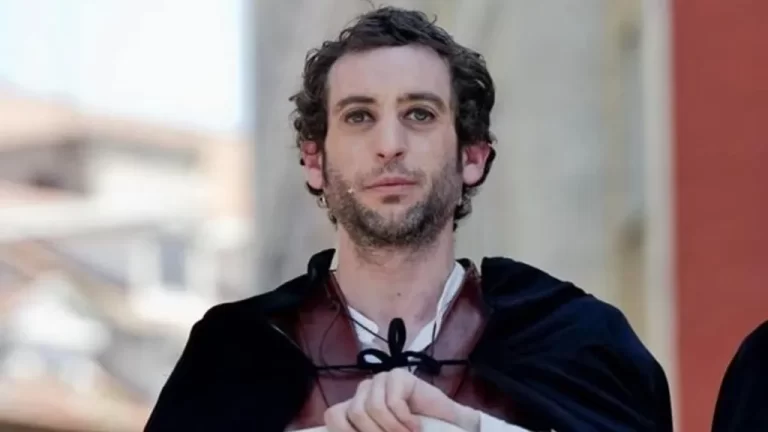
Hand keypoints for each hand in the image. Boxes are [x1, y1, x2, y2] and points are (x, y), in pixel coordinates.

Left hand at [324, 369, 479, 431]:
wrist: (449, 427)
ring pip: (372, 407)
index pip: (334, 416)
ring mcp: (381, 381)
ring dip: (392, 429)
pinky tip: (417, 427)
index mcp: (355, 409)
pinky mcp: (398, 375)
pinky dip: (405, 420)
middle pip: (353, 413)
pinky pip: (392, 401)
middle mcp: (364, 393)